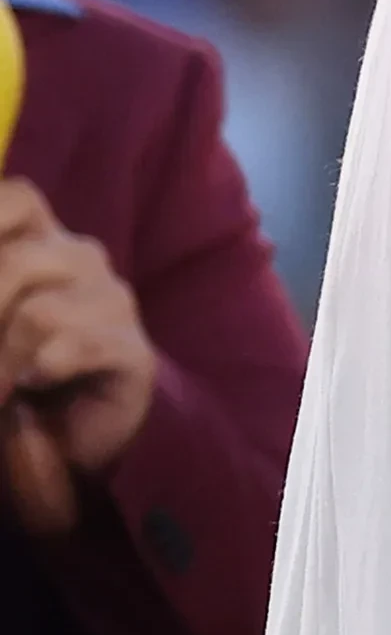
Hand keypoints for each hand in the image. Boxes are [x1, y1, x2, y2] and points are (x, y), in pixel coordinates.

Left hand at [0, 177, 157, 535]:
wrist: (75, 435)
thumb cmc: (15, 370)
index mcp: (43, 244)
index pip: (18, 199)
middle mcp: (82, 261)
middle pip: (17, 261)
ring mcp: (113, 304)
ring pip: (38, 313)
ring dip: (1, 361)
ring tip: (0, 388)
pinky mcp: (133, 352)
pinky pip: (76, 349)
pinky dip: (41, 370)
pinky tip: (34, 384)